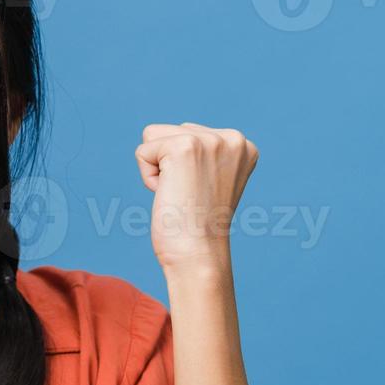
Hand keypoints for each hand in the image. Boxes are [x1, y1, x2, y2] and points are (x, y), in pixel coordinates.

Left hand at [134, 122, 257, 272]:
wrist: (199, 254)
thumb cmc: (198, 226)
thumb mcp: (211, 180)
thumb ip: (204, 155)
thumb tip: (182, 141)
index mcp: (242, 145)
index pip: (187, 133)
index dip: (182, 167)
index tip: (200, 193)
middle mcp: (231, 138)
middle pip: (169, 131)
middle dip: (168, 164)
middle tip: (189, 196)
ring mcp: (209, 141)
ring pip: (153, 136)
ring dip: (157, 168)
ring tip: (181, 193)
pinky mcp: (184, 147)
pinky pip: (142, 152)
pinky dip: (148, 177)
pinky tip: (170, 194)